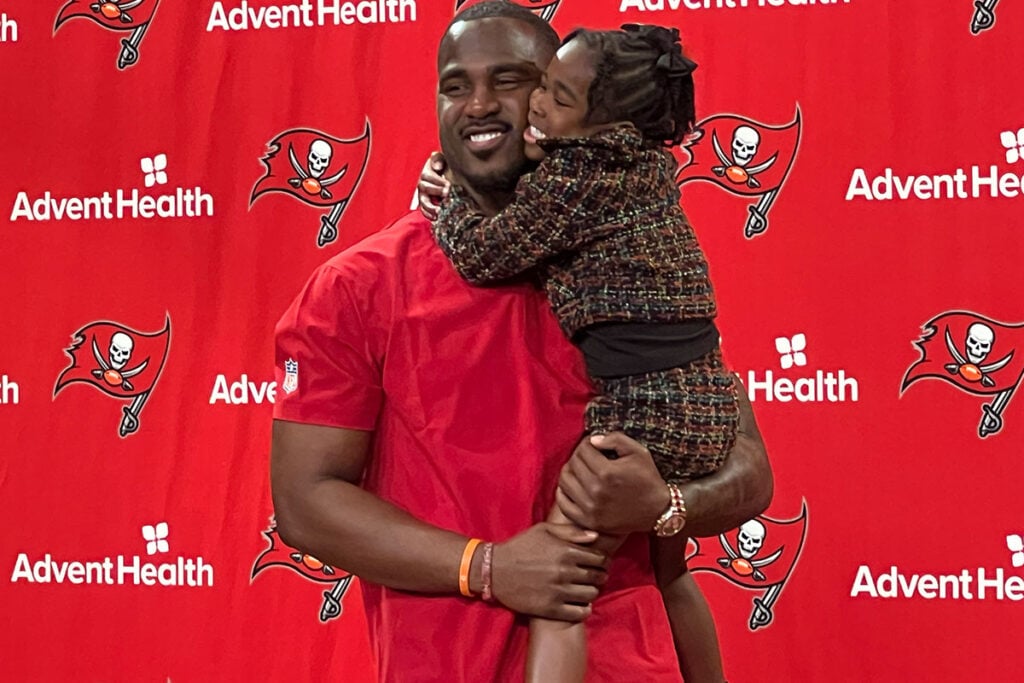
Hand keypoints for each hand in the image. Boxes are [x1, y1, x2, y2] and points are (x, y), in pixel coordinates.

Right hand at [417, 151, 449, 219]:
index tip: (449, 184)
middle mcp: (422, 184)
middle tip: (447, 194)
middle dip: (436, 191)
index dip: (437, 181)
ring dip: (431, 207)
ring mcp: (423, 196)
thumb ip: (438, 159)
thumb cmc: (445, 166)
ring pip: (423, 202)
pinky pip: (424, 211)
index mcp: (426, 172)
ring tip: (440, 211)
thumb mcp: (442, 159)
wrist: (446, 175)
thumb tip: (437, 167)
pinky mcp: (426, 205)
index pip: (427, 176)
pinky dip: (429, 215)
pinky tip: (436, 218)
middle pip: (425, 188)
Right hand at [490, 522, 609, 621]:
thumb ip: (570, 532)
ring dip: (592, 592)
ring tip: (586, 589)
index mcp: (565, 551)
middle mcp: (564, 572)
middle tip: (595, 576)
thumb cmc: (520, 547)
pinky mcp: (551, 609)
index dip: (602, 560)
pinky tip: (580, 605)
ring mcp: (558, 592)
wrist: (494, 570)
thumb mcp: (543, 531)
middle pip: (597, 577)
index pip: (599, 558)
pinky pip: (579, 613)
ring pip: (591, 595)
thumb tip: (595, 536)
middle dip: (600, 575)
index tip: (599, 562)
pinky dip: (584, 610)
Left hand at [556, 432, 669, 535]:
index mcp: (607, 472)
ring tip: (581, 470)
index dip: (587, 443)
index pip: (583, 450)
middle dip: (579, 455)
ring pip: (565, 481)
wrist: (658, 511)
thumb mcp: (638, 452)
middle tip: (588, 456)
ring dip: (570, 471)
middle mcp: (596, 490)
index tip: (594, 445)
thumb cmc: (648, 479)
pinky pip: (564, 504)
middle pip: (573, 463)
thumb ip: (615, 439)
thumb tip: (593, 440)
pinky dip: (564, 492)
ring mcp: (591, 508)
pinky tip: (573, 486)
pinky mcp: (589, 520)